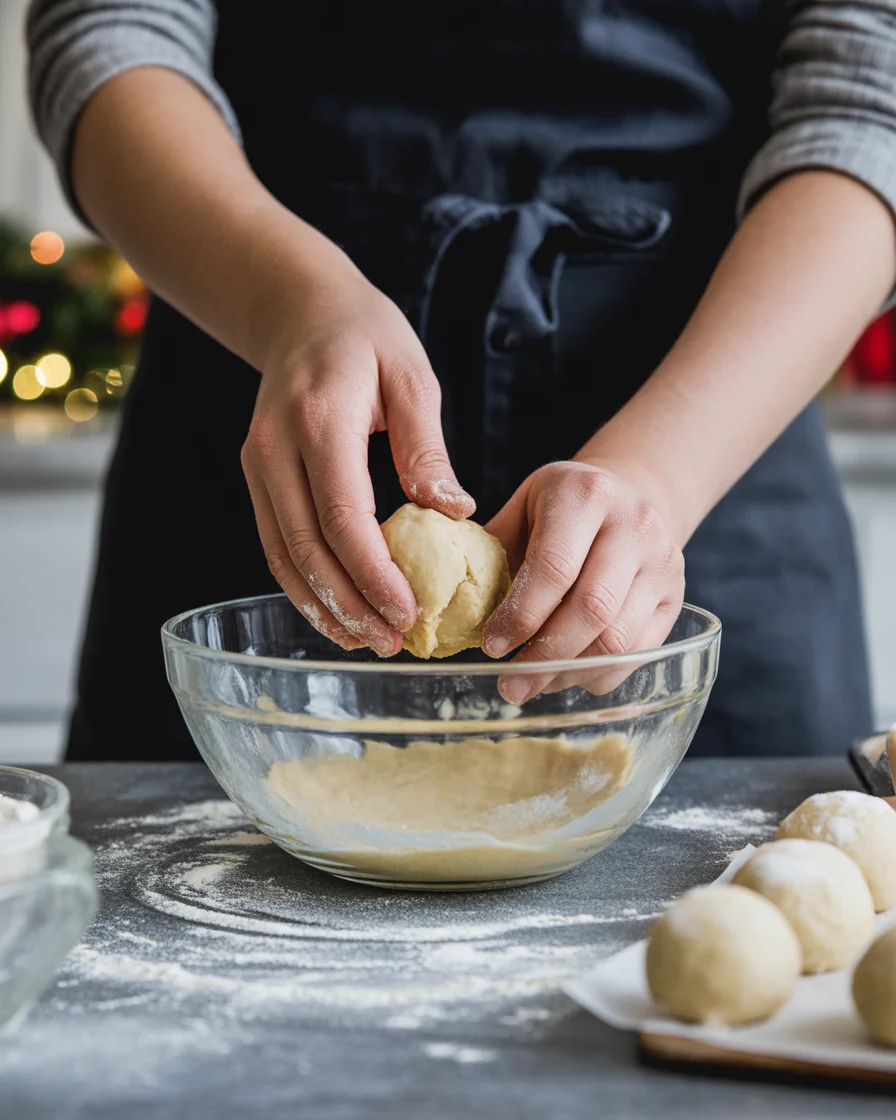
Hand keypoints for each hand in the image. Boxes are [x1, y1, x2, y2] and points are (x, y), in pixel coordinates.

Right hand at [241, 252, 473, 654]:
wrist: (299, 309)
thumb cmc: (366, 336)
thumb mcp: (410, 376)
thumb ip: (426, 447)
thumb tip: (455, 513)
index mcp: (319, 419)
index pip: (341, 515)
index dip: (372, 573)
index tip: (407, 613)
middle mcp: (275, 448)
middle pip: (305, 547)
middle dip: (348, 605)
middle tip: (391, 644)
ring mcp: (257, 464)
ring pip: (281, 555)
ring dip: (321, 606)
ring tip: (364, 642)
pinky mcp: (257, 477)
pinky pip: (275, 543)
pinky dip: (303, 585)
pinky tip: (336, 611)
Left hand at [481, 461, 683, 702]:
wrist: (628, 494)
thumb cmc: (559, 507)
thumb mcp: (522, 509)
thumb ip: (490, 551)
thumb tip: (448, 606)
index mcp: (585, 494)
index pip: (554, 566)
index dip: (521, 614)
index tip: (491, 646)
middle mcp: (634, 524)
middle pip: (592, 609)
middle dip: (545, 658)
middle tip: (510, 686)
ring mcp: (663, 562)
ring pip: (618, 639)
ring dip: (570, 673)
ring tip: (533, 684)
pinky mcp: (676, 597)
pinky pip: (639, 652)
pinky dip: (598, 674)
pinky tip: (567, 675)